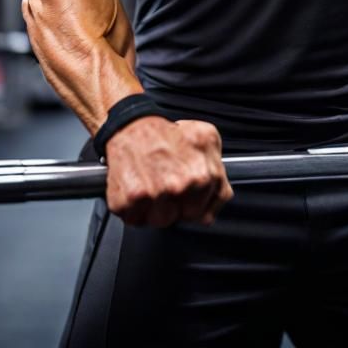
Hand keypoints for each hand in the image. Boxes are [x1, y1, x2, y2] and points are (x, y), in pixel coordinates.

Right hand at [104, 116, 233, 226]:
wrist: (132, 125)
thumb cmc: (167, 134)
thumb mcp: (207, 140)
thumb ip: (219, 172)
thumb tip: (219, 196)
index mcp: (202, 176)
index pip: (204, 215)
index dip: (194, 205)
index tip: (186, 195)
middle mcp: (178, 186)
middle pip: (181, 219)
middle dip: (175, 208)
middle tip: (166, 185)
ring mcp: (153, 194)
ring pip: (158, 222)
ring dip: (153, 210)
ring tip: (151, 184)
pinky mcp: (128, 200)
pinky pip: (133, 219)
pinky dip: (132, 209)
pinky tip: (136, 188)